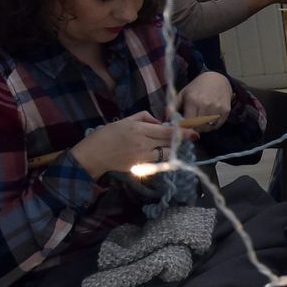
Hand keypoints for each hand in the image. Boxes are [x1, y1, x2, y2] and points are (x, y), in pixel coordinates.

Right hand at [69, 112, 194, 178]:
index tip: (194, 133)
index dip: (182, 132)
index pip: (166, 131)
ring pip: (166, 155)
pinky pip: (157, 163)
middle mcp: (143, 144)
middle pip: (169, 143)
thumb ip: (144, 118)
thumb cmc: (106, 135)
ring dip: (171, 151)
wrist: (93, 155)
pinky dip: (161, 159)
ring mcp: (142, 158)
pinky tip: (159, 155)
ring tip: (170, 147)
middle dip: (179, 141)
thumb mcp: (125, 120)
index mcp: (139, 130)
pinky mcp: (140, 167)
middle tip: (185, 139)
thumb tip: (160, 123)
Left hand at [176, 72, 233, 130]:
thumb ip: (173, 106)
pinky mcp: (226, 111)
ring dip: (202, 128)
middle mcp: (206, 105)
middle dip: (192, 128)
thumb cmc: (197, 86)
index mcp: (193, 100)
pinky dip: (211, 126)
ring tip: (199, 122)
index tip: (183, 126)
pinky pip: (216, 125)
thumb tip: (167, 118)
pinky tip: (208, 120)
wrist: (218, 79)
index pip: (187, 122)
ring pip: (207, 128)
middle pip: (197, 126)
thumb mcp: (183, 93)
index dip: (184, 127)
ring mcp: (217, 108)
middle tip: (191, 125)